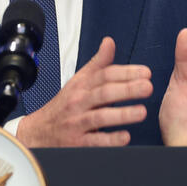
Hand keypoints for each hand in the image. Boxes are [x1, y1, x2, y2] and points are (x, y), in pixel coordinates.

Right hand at [15, 37, 152, 146]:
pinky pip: (94, 141)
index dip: (125, 73)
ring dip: (122, 114)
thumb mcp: (78, 81)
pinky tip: (125, 137)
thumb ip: (97, 63)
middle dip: (127, 89)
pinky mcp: (77, 143)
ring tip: (142, 112)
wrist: (39, 132)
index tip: (145, 73)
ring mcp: (77, 123)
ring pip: (100, 116)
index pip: (104, 75)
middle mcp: (79, 102)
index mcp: (82, 86)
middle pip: (103, 93)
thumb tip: (109, 42)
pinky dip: (110, 140)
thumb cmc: (63, 106)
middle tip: (147, 87)